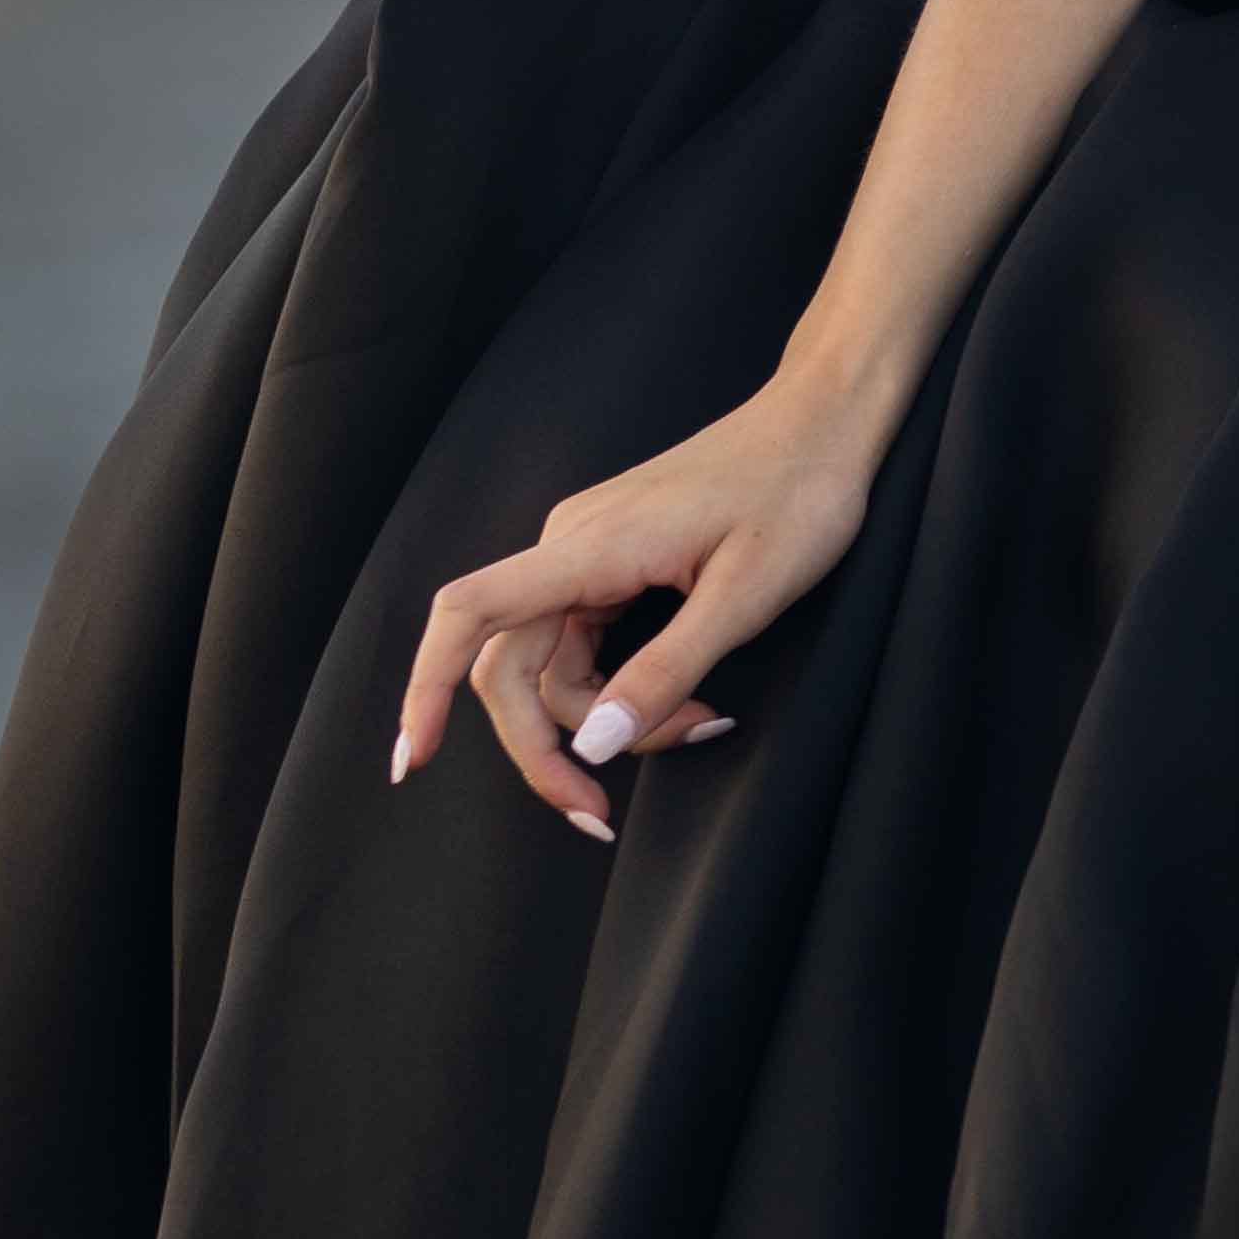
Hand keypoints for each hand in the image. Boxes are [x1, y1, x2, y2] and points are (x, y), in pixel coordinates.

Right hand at [392, 367, 891, 844]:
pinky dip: (622, 688)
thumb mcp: (746, 597)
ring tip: (699, 728)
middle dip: (547, 749)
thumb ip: (667, 672)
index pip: (470, 614)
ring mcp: (588, 553)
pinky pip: (585, 643)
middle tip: (598, 816)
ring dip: (603, 720)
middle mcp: (570, 547)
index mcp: (589, 547)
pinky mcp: (612, 561)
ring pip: (553, 665)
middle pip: (510, 666)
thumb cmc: (797, 494)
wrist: (823, 423)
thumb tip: (590, 744)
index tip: (415, 760)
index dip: (426, 688)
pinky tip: (689, 703)